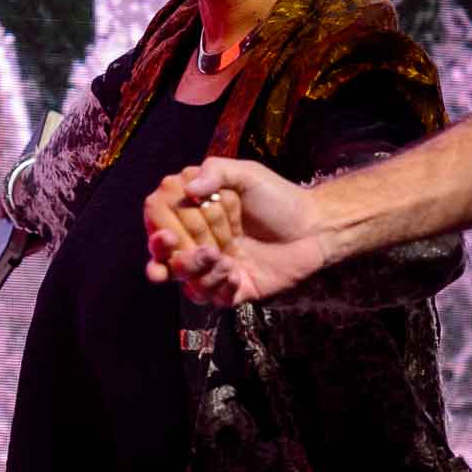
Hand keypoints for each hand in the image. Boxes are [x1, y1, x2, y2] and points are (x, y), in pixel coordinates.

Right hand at [144, 156, 328, 306]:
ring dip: (201, 275)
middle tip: (204, 250)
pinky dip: (221, 288)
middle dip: (179, 260)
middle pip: (167, 263)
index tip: (165, 236)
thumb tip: (187, 187)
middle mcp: (201, 245)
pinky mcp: (236, 290)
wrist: (315, 227)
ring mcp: (218, 270)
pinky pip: (215, 299)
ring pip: (189, 285)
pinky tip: (237, 275)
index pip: (159, 231)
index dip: (157, 238)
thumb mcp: (247, 174)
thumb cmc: (279, 198)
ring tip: (225, 260)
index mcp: (196, 218)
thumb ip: (216, 171)